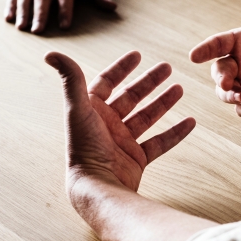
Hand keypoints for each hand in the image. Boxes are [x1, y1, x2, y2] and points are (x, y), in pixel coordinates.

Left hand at [44, 50, 194, 197]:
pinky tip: (190, 122)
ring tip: (179, 89)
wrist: (97, 187)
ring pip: (147, 117)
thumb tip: (51, 53)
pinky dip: (175, 133)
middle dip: (149, 82)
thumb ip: (70, 79)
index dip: (121, 68)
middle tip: (167, 67)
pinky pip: (160, 143)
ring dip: (163, 103)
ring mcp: (123, 143)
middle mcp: (107, 125)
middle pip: (131, 97)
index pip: (107, 83)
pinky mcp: (136, 159)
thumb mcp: (77, 109)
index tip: (137, 55)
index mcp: (91, 111)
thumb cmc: (84, 149)